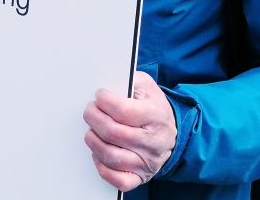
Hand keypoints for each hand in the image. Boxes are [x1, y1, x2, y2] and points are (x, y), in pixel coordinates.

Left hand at [83, 71, 176, 191]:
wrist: (170, 133)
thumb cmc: (152, 107)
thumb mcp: (146, 87)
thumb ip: (128, 80)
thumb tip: (108, 85)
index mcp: (156, 116)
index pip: (125, 111)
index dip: (106, 101)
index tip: (100, 95)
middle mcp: (153, 141)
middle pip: (114, 133)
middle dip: (94, 118)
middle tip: (90, 110)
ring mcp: (147, 161)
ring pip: (112, 156)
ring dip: (94, 140)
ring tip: (92, 130)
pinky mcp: (140, 176)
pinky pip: (118, 179)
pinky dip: (102, 166)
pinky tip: (98, 152)